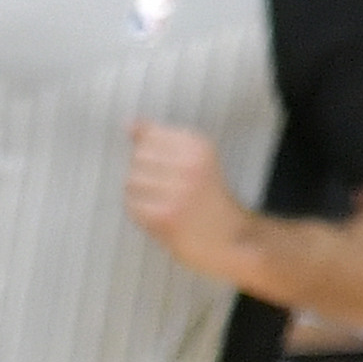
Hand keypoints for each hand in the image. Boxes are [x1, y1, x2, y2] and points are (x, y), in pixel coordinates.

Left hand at [122, 120, 258, 285]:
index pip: (151, 135)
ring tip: (163, 202)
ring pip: (132, 182)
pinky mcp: (165, 216)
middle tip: (167, 188)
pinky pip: (133, 206)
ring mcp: (176, 191)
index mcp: (200, 146)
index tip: (170, 167)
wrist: (231, 238)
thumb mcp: (196, 160)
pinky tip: (161, 216)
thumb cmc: (211, 199)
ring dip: (141, 194)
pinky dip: (141, 213)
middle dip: (145, 172)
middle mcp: (189, 165)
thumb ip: (161, 140)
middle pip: (138, 158)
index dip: (152, 152)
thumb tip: (131, 123)